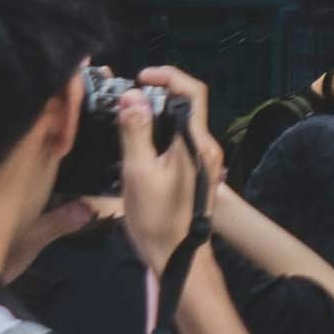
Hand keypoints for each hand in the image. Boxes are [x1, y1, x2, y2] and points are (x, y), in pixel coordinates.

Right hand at [113, 73, 216, 274]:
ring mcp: (204, 161)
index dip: (168, 76)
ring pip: (182, 124)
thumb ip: (135, 132)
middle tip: (127, 101)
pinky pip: (180, 142)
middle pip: (187, 106)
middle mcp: (206, 147)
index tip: (141, 78)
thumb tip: (132, 96)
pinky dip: (161, 134)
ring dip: (157, 116)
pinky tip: (138, 146)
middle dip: (158, 95)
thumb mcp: (138, 172)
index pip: (192, 91)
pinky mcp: (197, 173)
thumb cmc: (156, 219)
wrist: (177, 257)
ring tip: (127, 120)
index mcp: (196, 143)